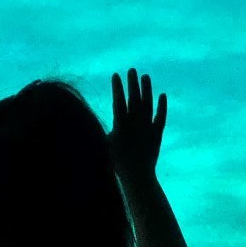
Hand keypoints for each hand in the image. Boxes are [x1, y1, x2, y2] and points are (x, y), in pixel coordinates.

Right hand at [110, 67, 166, 181]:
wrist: (136, 177)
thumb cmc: (115, 162)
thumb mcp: (102, 145)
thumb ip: (99, 130)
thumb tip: (83, 117)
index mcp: (120, 127)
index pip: (119, 102)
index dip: (117, 88)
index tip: (116, 75)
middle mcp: (135, 125)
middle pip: (134, 99)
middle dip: (133, 83)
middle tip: (132, 69)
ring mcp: (147, 129)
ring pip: (148, 105)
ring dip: (147, 90)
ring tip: (145, 76)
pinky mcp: (157, 134)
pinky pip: (161, 117)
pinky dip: (162, 106)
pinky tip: (162, 95)